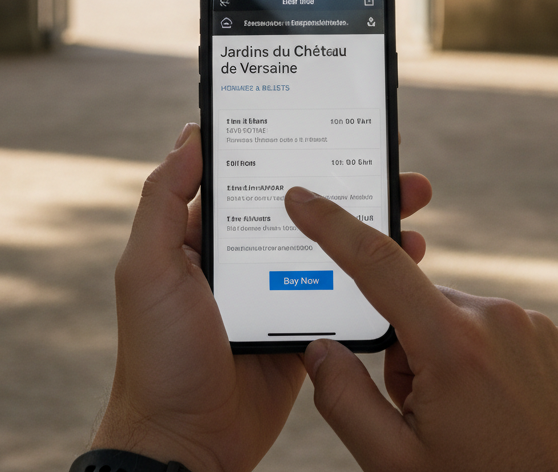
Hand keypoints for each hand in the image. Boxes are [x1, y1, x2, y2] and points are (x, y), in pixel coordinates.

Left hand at [92, 124, 433, 471]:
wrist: (187, 443)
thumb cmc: (157, 354)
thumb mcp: (146, 269)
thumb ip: (162, 201)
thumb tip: (192, 135)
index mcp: (204, 232)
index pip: (250, 172)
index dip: (286, 143)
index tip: (325, 119)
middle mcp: (243, 253)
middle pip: (302, 201)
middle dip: (345, 176)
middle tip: (388, 155)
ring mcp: (277, 288)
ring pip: (330, 240)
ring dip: (369, 218)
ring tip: (411, 198)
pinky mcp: (304, 324)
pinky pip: (343, 288)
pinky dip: (375, 270)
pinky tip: (408, 255)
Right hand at [285, 187, 557, 471]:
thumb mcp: (395, 465)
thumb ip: (344, 400)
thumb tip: (319, 349)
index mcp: (452, 345)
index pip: (377, 264)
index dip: (332, 225)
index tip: (302, 197)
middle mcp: (497, 320)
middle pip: (416, 307)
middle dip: (406, 350)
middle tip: (427, 417)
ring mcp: (535, 328)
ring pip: (456, 321)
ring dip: (447, 357)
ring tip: (473, 424)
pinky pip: (498, 332)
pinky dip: (486, 362)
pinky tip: (502, 414)